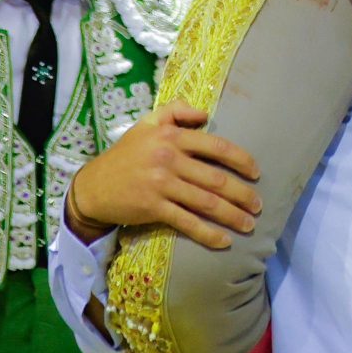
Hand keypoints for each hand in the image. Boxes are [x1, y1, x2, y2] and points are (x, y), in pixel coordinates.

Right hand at [64, 102, 261, 249]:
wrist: (93, 186)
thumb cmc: (126, 154)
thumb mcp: (147, 123)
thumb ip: (176, 111)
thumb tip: (205, 114)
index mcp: (171, 137)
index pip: (216, 146)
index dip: (241, 160)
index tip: (256, 172)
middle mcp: (169, 159)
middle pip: (215, 179)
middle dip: (242, 194)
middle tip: (258, 205)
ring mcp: (161, 184)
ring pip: (206, 202)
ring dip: (232, 215)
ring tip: (249, 225)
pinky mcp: (153, 208)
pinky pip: (187, 222)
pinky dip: (208, 233)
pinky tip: (224, 241)